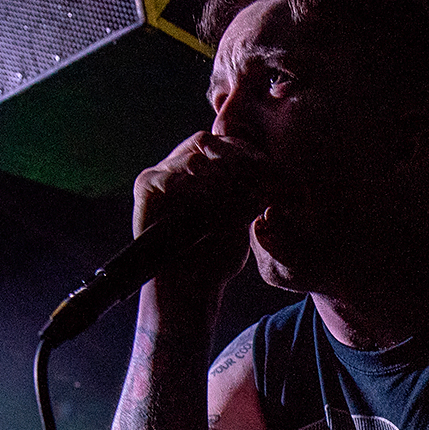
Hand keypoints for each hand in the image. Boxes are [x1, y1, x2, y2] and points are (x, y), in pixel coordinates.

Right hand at [131, 132, 272, 309]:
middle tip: (260, 178)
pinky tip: (213, 203)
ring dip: (222, 173)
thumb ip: (256, 193)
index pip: (231, 145)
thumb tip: (282, 176)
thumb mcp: (244, 219)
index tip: (275, 175)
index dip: (255, 157)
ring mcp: (162, 172)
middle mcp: (182, 163)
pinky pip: (171, 176)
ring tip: (239, 194)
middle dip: (241, 159)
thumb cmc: (218, 256)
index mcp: (207, 167)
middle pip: (212, 142)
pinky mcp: (146, 186)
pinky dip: (195, 187)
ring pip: (195, 155)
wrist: (190, 287)